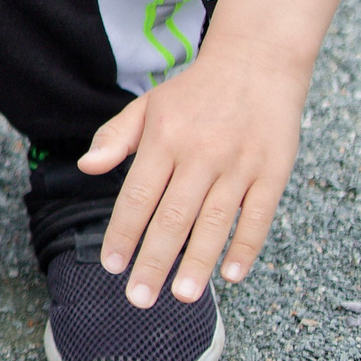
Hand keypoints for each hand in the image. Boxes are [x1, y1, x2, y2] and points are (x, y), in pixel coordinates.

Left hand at [78, 48, 303, 306]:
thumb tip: (86, 167)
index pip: (137, 196)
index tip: (110, 266)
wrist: (257, 62)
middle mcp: (200, 154)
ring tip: (181, 297)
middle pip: (173, 217)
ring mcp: (240, 164)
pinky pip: (258, 216)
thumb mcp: (147, 106)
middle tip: (139, 299)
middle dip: (153, 261)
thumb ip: (115, 138)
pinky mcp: (274, 171)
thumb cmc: (194, 92)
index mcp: (164, 139)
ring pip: (214, 222)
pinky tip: (231, 276)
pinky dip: (246, 247)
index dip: (122, 233)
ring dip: (197, 262)